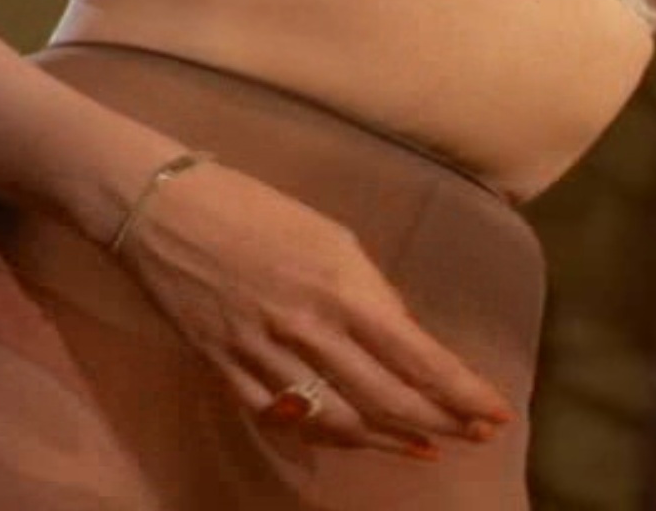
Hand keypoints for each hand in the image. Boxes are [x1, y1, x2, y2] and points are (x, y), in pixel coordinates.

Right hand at [114, 160, 514, 459]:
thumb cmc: (254, 206)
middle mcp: (310, 330)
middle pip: (389, 400)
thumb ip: (369, 292)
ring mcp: (264, 357)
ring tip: (424, 448)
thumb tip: (401, 337)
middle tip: (474, 437)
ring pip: (340, 422)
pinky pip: (284, 420)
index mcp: (342, 288)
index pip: (419, 358)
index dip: (462, 393)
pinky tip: (352, 439)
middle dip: (440, 424)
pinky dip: (324, 436)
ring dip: (389, 440)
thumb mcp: (331, 236)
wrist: (161, 208)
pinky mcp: (227, 372)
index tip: (494, 413)